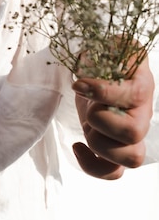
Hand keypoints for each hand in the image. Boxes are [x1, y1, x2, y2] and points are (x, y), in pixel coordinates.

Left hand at [73, 58, 154, 178]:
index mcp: (141, 85)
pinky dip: (93, 166)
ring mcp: (132, 136)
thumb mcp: (109, 46)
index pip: (134, 95)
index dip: (103, 92)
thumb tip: (91, 55)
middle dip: (100, 120)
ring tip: (87, 124)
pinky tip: (77, 146)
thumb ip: (110, 47)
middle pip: (133, 132)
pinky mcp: (115, 148)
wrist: (104, 74)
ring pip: (129, 158)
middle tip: (89, 108)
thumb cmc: (105, 60)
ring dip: (98, 141)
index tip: (78, 84)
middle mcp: (143, 114)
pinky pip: (114, 172)